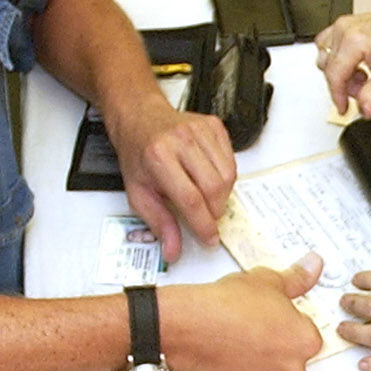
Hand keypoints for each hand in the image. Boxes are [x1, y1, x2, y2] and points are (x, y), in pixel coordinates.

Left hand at [105, 93, 236, 260]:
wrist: (140, 119)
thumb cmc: (139, 155)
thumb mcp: (138, 192)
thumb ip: (159, 223)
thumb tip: (173, 251)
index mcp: (158, 157)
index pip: (191, 199)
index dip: (203, 224)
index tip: (209, 238)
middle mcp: (181, 140)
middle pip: (214, 188)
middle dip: (215, 212)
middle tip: (206, 218)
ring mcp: (200, 130)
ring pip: (228, 175)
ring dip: (222, 196)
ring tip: (206, 197)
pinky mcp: (214, 125)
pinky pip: (232, 160)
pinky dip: (226, 176)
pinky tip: (210, 177)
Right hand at [163, 258, 323, 370]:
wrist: (189, 325)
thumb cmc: (226, 306)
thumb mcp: (267, 281)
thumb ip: (297, 279)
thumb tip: (313, 267)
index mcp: (305, 341)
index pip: (306, 338)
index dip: (286, 328)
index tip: (271, 322)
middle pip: (289, 363)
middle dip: (273, 352)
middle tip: (250, 335)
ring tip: (235, 349)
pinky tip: (225, 366)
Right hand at [315, 3, 370, 120]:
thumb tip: (364, 110)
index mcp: (354, 40)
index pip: (335, 75)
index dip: (338, 96)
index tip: (343, 109)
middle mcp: (344, 29)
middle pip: (329, 68)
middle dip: (345, 85)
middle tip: (364, 90)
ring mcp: (342, 25)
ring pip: (327, 58)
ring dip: (342, 73)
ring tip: (364, 75)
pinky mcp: (344, 26)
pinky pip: (329, 47)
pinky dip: (339, 61)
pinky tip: (357, 65)